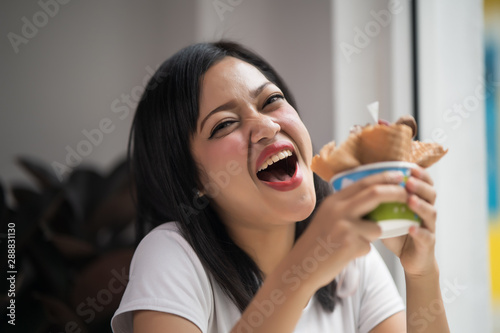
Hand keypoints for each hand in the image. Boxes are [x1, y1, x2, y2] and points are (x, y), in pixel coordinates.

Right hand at [293, 171, 407, 290]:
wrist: (302, 265)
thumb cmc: (317, 241)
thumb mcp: (327, 215)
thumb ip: (345, 205)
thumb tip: (372, 196)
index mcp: (333, 201)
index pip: (363, 182)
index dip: (384, 177)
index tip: (399, 176)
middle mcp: (338, 210)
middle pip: (375, 194)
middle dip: (396, 193)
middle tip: (408, 195)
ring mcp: (344, 227)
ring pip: (376, 226)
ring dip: (372, 235)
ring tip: (352, 243)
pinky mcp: (350, 245)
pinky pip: (369, 245)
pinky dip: (362, 250)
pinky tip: (346, 254)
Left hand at [381, 166, 437, 275]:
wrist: (410, 258)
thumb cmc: (397, 232)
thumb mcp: (387, 213)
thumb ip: (378, 199)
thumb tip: (356, 183)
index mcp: (418, 200)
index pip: (423, 182)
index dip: (419, 173)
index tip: (409, 166)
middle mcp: (426, 211)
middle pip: (430, 194)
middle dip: (420, 185)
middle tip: (408, 181)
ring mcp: (429, 227)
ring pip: (431, 213)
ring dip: (421, 205)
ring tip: (410, 200)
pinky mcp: (428, 244)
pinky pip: (426, 237)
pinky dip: (419, 232)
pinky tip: (411, 228)